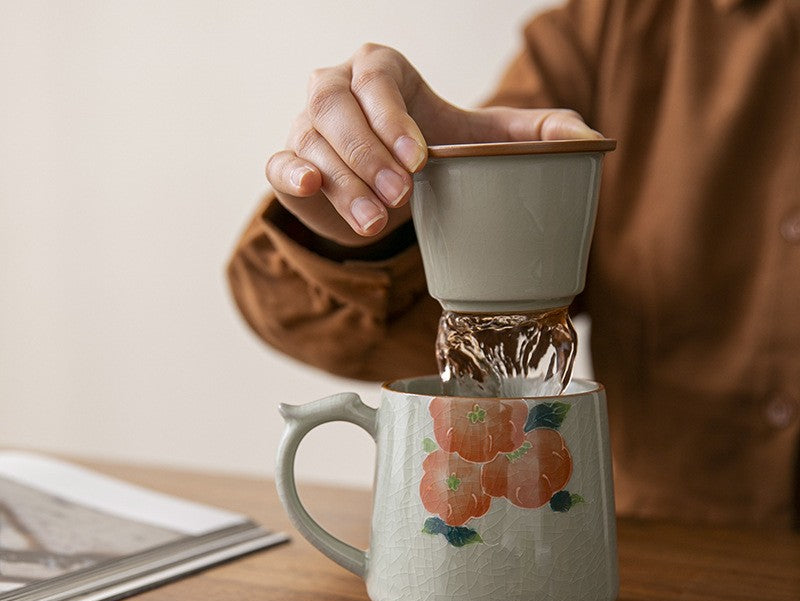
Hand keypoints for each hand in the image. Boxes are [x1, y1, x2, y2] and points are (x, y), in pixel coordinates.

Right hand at [267, 43, 601, 246]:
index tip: (421, 159)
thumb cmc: (433, 153)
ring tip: (376, 222)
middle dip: (369, 154)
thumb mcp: (484, 141)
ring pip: (311, 143)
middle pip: (336, 108)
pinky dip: (290, 176)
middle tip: (402, 196)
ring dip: (342, 182)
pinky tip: (307, 188)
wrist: (390, 185)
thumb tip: (592, 143)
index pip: (377, 77)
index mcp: (380, 70)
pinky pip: (279, 164)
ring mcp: (306, 125)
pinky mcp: (289, 162)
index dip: (393, 115)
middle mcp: (336, 88)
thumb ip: (535, 136)